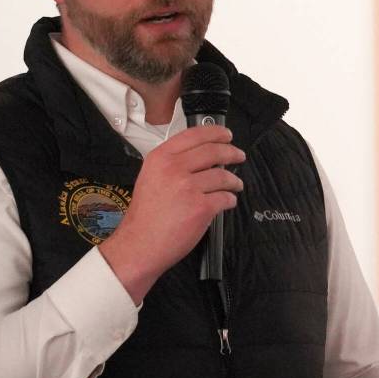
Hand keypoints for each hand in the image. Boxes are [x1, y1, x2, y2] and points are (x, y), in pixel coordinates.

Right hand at [99, 125, 244, 303]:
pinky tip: (228, 202)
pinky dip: (230, 200)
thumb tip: (202, 156)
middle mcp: (174, 168)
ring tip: (236, 184)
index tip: (226, 135)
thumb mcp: (150, 177)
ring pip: (223, 176)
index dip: (215, 132)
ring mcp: (188, 188)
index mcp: (160, 158)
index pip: (194, 135)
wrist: (140, 244)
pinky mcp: (201, 208)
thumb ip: (172, 163)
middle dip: (232, 152)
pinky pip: (225, 198)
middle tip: (239, 156)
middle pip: (213, 151)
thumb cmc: (145, 216)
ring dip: (233, 180)